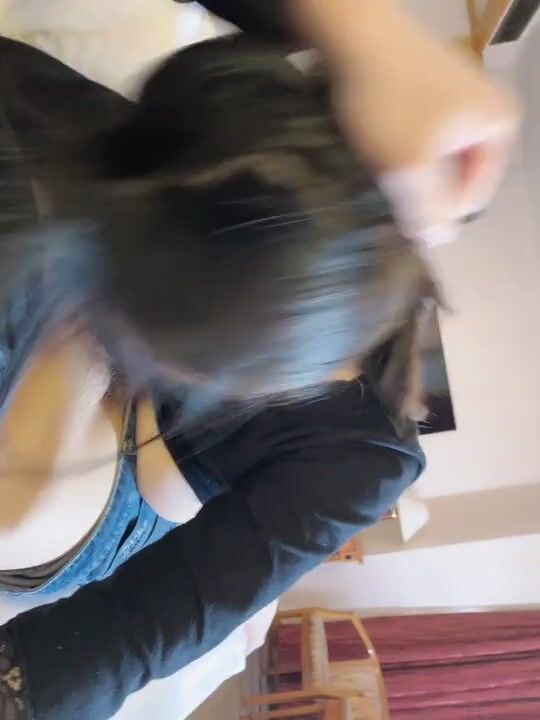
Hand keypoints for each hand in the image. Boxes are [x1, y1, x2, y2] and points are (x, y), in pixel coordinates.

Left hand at [292, 0, 521, 245]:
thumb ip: (427, 211)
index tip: (401, 208)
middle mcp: (491, 112)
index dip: (436, 212)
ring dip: (410, 170)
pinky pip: (425, 136)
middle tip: (389, 182)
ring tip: (383, 161)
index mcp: (500, 128)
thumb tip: (438, 241)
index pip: (473, 199)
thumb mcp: (410, 168)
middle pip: (456, 178)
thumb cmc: (391, 102)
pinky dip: (404, 147)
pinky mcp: (436, 90)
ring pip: (437, 159)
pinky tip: (381, 142)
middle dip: (423, 188)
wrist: (357, 33)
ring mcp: (464, 99)